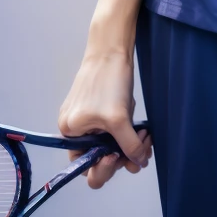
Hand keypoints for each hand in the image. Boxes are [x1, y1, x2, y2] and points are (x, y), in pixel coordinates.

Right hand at [58, 40, 151, 189]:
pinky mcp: (102, 111)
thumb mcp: (120, 118)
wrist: (112, 48)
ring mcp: (89, 121)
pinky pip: (115, 131)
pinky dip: (128, 132)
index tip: (120, 157)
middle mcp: (76, 131)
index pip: (86, 168)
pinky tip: (141, 127)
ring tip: (145, 134)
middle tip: (143, 146)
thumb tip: (139, 164)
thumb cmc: (110, 80)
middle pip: (100, 159)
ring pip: (111, 145)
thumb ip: (129, 145)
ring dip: (130, 144)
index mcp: (71, 134)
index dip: (104, 168)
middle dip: (123, 156)